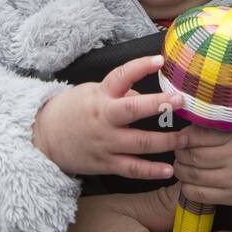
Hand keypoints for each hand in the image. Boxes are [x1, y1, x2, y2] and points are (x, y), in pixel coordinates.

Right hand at [32, 53, 183, 178]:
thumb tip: (146, 95)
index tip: (160, 60)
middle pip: (133, 110)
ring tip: (187, 139)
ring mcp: (106, 143)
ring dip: (167, 142)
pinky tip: (170, 170)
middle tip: (181, 100)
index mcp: (100, 96)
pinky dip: (152, 171)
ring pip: (140, 143)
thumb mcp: (92, 92)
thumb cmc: (72, 110)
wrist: (44, 138)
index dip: (140, 66)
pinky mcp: (106, 164)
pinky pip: (133, 169)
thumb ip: (120, 93)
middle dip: (159, 105)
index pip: (121, 76)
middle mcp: (104, 118)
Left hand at [172, 119, 231, 205]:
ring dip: (181, 170)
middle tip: (178, 149)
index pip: (199, 137)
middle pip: (194, 157)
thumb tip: (190, 124)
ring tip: (182, 163)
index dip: (184, 136)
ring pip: (193, 176)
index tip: (181, 136)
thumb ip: (220, 124)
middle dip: (180, 153)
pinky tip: (188, 180)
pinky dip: (187, 187)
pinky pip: (200, 195)